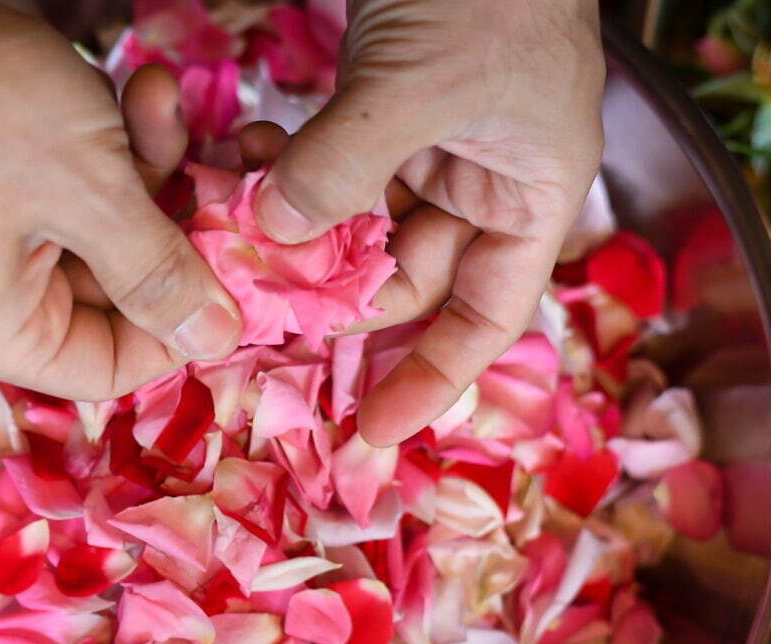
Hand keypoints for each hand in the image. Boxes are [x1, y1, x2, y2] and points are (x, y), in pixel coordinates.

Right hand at [0, 0, 240, 400]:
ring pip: (94, 231)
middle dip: (166, 219)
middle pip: (109, 294)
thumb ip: (159, 273)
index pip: (110, 368)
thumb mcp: (89, 192)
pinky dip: (100, 147)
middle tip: (214, 159)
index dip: (181, 322)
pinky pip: (60, 192)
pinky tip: (127, 90)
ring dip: (142, 166)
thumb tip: (221, 341)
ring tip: (156, 97)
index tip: (231, 260)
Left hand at [252, 0, 604, 445]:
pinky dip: (286, 171)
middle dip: (329, 287)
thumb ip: (348, 168)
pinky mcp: (379, 112)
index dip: (431, 379)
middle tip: (259, 302)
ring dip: (295, 226)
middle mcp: (478, 183)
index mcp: (527, 196)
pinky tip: (249, 156)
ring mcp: (428, 147)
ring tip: (244, 208)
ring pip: (352, 226)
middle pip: (401, 277)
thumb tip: (274, 236)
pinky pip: (326, 171)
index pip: (483, 318)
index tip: (372, 430)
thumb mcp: (419, 86)